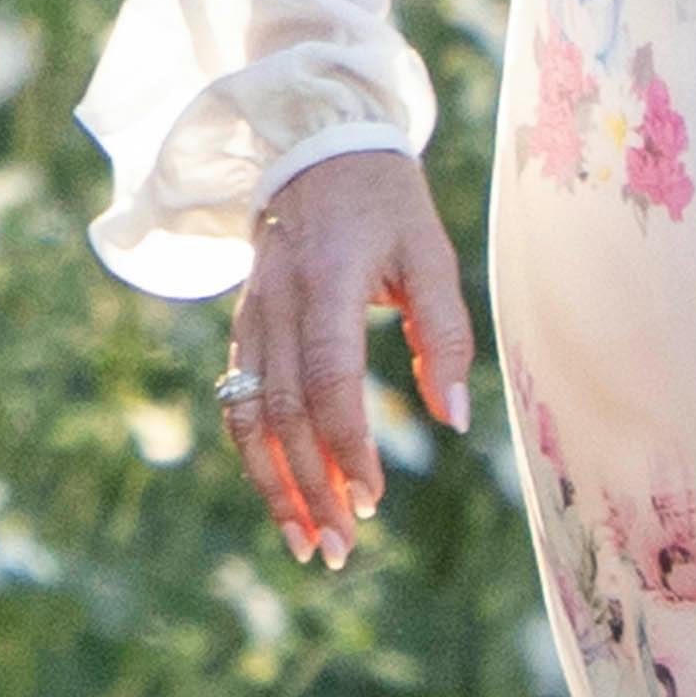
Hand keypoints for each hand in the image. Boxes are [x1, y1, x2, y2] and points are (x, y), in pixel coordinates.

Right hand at [226, 154, 474, 573]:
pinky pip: (240, 399)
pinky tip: (282, 494)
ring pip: (249, 414)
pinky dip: (256, 454)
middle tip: (339, 548)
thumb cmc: (387, 204)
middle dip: (308, 487)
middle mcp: (278, 302)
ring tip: (304, 542)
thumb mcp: (432, 254)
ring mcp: (252, 315)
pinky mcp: (244, 326)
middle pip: (283, 410)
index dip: (346, 442)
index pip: (328, 377)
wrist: (315, 148)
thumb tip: (455, 420)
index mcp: (327, 280)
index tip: (371, 496)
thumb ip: (444, 334)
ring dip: (273, 485)